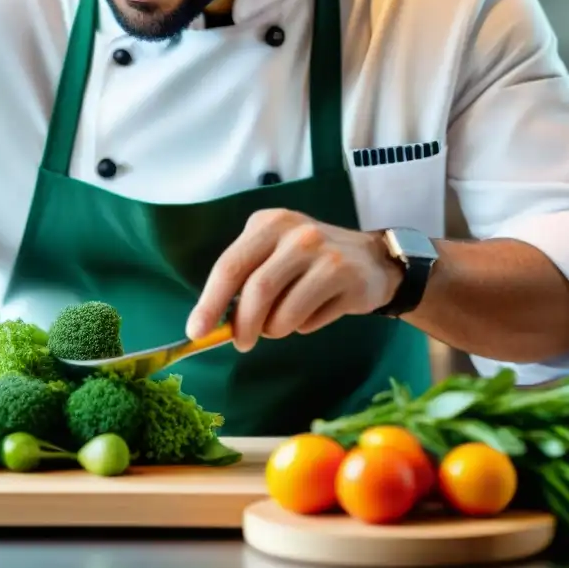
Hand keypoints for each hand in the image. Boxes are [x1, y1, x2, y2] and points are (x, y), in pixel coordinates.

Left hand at [186, 209, 402, 350]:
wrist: (373, 260)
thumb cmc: (309, 264)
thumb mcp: (274, 257)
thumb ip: (244, 282)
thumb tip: (211, 323)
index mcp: (267, 224)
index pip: (229, 266)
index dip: (209, 302)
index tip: (196, 331)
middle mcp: (294, 233)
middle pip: (256, 290)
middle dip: (243, 325)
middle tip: (242, 343)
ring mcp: (323, 253)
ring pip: (282, 311)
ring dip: (275, 329)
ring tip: (282, 324)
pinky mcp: (346, 277)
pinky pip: (308, 319)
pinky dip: (302, 327)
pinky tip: (312, 314)